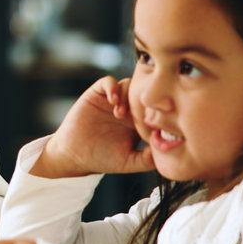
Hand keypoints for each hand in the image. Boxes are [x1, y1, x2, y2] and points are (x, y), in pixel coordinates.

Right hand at [31, 76, 154, 177]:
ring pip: (129, 85)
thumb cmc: (101, 159)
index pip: (154, 109)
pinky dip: (113, 87)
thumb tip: (168, 150)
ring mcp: (111, 100)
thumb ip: (148, 158)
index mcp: (137, 122)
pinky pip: (109, 82)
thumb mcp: (129, 161)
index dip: (156, 114)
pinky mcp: (96, 94)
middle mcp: (127, 108)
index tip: (153, 126)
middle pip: (143, 94)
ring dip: (127, 96)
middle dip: (143, 103)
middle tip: (138, 118)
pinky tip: (113, 102)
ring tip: (120, 113)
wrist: (74, 155)